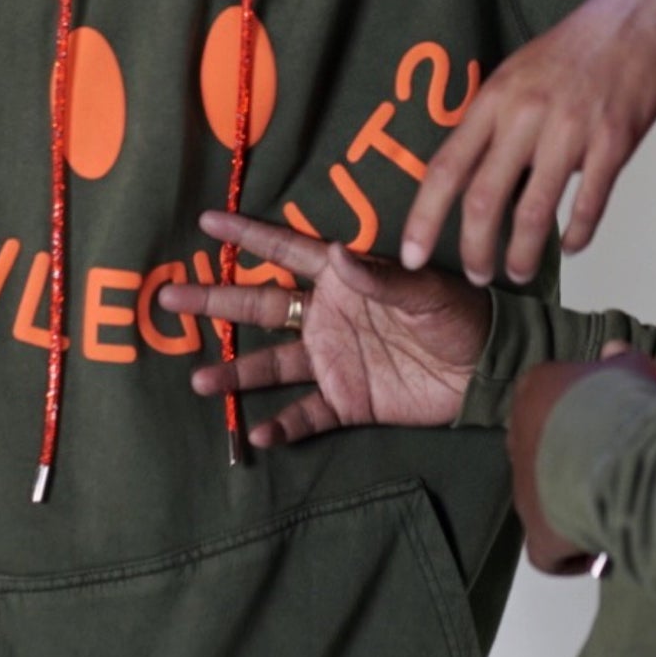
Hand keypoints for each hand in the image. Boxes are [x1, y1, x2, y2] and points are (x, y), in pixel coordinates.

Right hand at [157, 211, 490, 447]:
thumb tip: (337, 253)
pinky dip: (283, 425)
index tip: (205, 222)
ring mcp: (333, 361)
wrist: (486, 370)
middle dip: (215, 302)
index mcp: (342, 280)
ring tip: (198, 378)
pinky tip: (258, 434)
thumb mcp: (424, 289)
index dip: (247, 236)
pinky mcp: (348, 401)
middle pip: (260, 308)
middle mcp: (327, 318)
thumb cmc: (460, 314)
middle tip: (168, 299)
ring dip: (236, 373)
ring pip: (272, 366)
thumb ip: (379, 276)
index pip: (286, 252)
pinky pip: (307, 414)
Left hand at [401, 0, 655, 285]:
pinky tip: (572, 245)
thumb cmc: (570, 50)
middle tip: (475, 275)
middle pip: (485, 199)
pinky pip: (590, 203)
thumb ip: (492, 124)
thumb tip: (469, 177)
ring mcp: (571, 130)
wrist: (636, 18)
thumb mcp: (515, 74)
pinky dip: (578, 233)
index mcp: (494, 100)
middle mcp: (526, 116)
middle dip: (475, 249)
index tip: (412, 254)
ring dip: (524, 253)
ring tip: (519, 272)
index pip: (447, 167)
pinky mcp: (614, 142)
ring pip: (536, 210)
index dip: (424, 217)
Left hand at [508, 342, 655, 573]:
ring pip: (544, 500)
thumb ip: (618, 360)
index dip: (581, 419)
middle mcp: (517, 437)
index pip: (548, 404)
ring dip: (573, 504)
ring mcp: (523, 489)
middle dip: (573, 461)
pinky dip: (570, 553)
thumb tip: (615, 351)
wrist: (617, 445)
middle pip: (543, 452)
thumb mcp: (628, 367)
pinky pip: (549, 552)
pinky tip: (599, 547)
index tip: (610, 429)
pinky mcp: (536, 534)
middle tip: (613, 467)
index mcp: (534, 390)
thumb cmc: (622, 402)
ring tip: (615, 505)